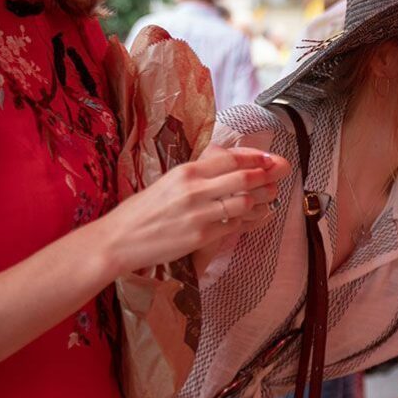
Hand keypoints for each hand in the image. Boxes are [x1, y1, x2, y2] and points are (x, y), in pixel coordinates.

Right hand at [95, 145, 291, 275]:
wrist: (118, 240)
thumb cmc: (142, 211)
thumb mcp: (168, 182)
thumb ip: (196, 174)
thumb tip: (224, 165)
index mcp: (186, 171)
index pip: (230, 158)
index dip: (256, 157)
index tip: (270, 158)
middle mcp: (194, 189)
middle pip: (243, 177)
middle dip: (266, 175)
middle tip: (278, 175)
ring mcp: (198, 213)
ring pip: (243, 201)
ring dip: (261, 199)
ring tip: (268, 197)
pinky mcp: (200, 235)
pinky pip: (233, 224)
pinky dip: (247, 219)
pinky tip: (253, 217)